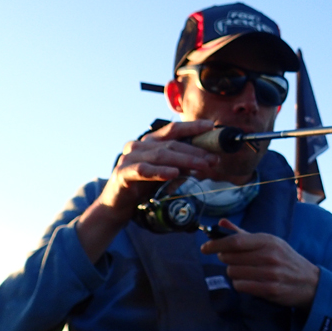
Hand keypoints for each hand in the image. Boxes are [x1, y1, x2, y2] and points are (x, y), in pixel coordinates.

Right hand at [77, 120, 219, 261]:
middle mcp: (139, 146)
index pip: (173, 130)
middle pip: (171, 144)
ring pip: (161, 155)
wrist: (118, 204)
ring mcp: (130, 158)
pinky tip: (174, 173)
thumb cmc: (143, 186)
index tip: (211, 126)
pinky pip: (144, 170)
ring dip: (185, 160)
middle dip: (195, 151)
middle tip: (213, 159)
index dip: (192, 127)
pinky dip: (160, 171)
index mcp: (150, 142)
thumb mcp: (166, 172)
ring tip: (202, 165)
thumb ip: (182, 164)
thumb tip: (207, 161)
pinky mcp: (123, 173)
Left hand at [200, 219, 319, 309]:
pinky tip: (250, 282)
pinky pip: (241, 286)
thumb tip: (221, 223)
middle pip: (231, 258)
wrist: (310, 283)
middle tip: (235, 261)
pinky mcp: (270, 290)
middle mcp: (269, 255)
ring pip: (233, 273)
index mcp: (268, 241)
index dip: (216, 244)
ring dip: (234, 274)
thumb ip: (244, 234)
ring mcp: (270, 273)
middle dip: (227, 260)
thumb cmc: (286, 260)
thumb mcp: (270, 243)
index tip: (205, 248)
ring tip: (246, 272)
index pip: (236, 241)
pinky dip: (241, 285)